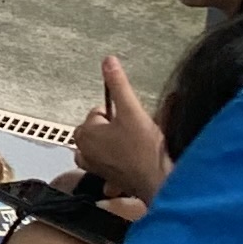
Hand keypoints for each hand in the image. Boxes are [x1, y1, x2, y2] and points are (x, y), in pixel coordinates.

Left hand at [71, 55, 167, 199]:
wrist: (158, 182)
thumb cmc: (144, 150)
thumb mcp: (132, 110)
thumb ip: (119, 84)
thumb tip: (108, 61)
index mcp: (84, 134)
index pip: (99, 112)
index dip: (119, 113)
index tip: (132, 122)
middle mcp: (84, 151)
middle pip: (101, 127)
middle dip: (118, 127)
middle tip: (137, 134)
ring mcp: (94, 166)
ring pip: (105, 143)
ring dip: (118, 142)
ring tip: (136, 146)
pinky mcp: (106, 177)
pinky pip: (109, 160)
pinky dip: (119, 157)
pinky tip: (134, 159)